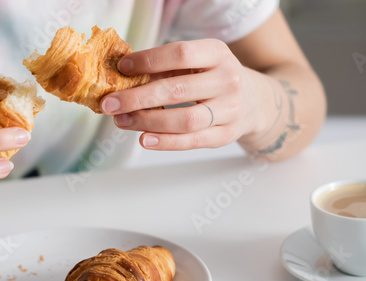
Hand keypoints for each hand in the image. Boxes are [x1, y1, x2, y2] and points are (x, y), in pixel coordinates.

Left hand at [100, 39, 268, 149]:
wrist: (255, 101)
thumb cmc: (213, 78)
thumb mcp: (198, 62)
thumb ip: (166, 67)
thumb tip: (122, 76)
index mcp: (218, 53)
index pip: (180, 54)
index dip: (148, 61)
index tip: (123, 68)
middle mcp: (228, 79)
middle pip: (177, 90)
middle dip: (138, 97)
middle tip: (110, 103)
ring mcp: (231, 109)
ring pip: (185, 119)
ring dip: (148, 121)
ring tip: (122, 121)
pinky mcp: (227, 135)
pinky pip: (193, 141)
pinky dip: (166, 142)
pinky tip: (144, 139)